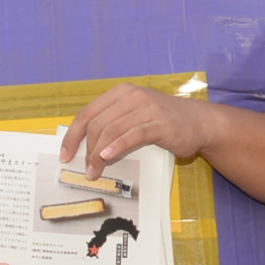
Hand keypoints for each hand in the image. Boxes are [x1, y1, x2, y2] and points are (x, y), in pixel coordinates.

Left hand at [60, 83, 209, 174]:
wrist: (199, 122)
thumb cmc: (163, 121)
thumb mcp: (134, 115)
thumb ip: (112, 123)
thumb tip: (84, 147)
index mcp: (121, 93)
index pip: (87, 113)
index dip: (72, 135)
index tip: (65, 154)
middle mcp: (132, 96)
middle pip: (96, 123)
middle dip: (85, 149)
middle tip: (85, 169)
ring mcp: (147, 108)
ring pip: (112, 130)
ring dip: (98, 154)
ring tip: (95, 171)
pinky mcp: (160, 123)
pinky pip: (132, 135)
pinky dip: (117, 147)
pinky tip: (108, 156)